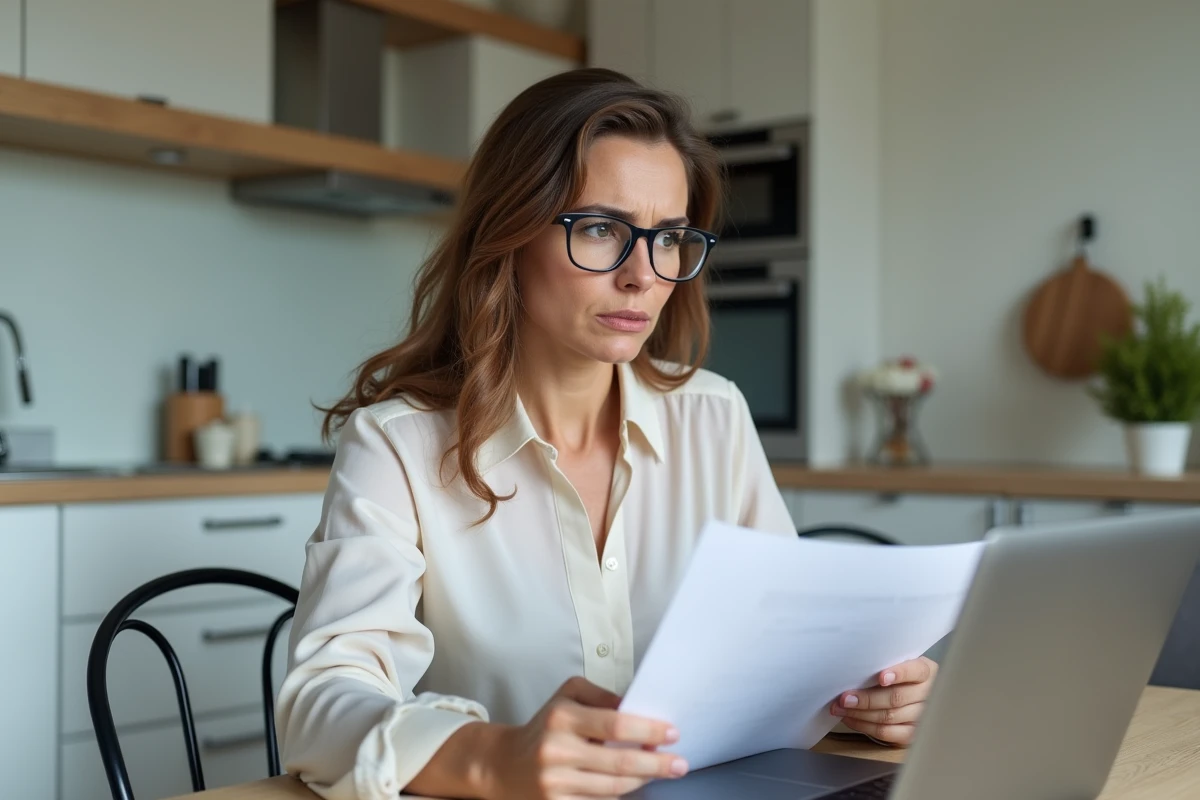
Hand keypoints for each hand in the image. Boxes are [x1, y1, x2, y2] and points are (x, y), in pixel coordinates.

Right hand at [483, 676, 687, 798]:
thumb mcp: (567, 696)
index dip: (648, 729)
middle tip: (680, 763)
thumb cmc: (545, 727)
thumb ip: (602, 696)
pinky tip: (634, 785)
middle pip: (620, 761)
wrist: (504, 766)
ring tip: (661, 772)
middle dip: (657, 763)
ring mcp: (554, 783)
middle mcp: (556, 751)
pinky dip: (620, 794)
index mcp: (561, 718)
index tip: (671, 733)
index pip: (615, 723)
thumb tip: (636, 708)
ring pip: (614, 787)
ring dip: (643, 780)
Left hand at [830, 657, 937, 746]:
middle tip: (845, 698)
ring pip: (889, 717)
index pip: (916, 671)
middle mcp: (928, 694)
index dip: (899, 674)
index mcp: (926, 671)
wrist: (910, 697)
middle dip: (867, 699)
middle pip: (897, 698)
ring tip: (841, 709)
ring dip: (861, 714)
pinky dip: (865, 726)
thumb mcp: (896, 665)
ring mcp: (922, 717)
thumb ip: (883, 666)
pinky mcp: (912, 735)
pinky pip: (886, 732)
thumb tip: (854, 671)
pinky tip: (851, 719)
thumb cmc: (897, 677)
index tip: (881, 677)